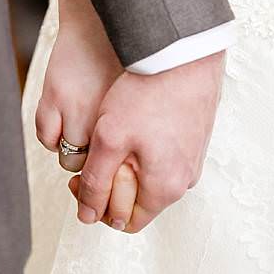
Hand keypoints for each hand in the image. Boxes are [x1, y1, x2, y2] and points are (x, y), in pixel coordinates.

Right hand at [34, 8, 126, 173]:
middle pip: (95, 165)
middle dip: (95, 160)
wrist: (98, 20)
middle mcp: (102, 119)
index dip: (116, 165)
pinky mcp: (52, 99)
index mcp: (128, 118)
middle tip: (97, 144)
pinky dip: (52, 137)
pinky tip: (61, 124)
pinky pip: (47, 138)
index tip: (114, 159)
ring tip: (78, 132)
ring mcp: (74, 111)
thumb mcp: (139, 95)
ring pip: (69, 158)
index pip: (120, 166)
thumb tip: (130, 158)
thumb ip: (133, 126)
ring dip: (73, 150)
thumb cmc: (125, 55)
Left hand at [71, 52, 223, 233]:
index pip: (126, 222)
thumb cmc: (147, 93)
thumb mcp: (109, 140)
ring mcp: (193, 158)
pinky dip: (144, 150)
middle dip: (110, 186)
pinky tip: (129, 124)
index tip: (79, 181)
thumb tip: (87, 215)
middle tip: (89, 157)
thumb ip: (97, 182)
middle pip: (139, 201)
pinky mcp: (195, 137)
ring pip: (151, 177)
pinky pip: (164, 157)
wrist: (183, 52)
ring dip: (127, 167)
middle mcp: (184, 179)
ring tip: (109, 137)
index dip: (96, 206)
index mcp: (165, 188)